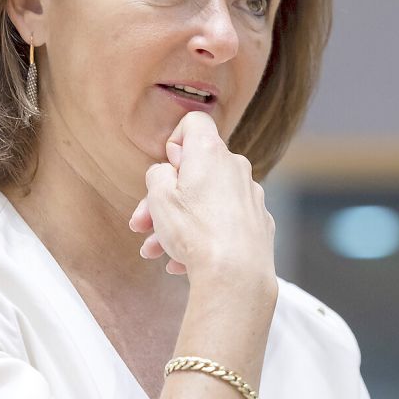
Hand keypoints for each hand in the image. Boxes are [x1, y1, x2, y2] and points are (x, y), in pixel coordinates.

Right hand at [129, 112, 276, 281]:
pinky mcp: (257, 222)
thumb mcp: (159, 197)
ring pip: (206, 202)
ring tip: (154, 250)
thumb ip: (158, 174)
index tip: (166, 168)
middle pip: (195, 171)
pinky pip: (223, 222)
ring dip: (177, 223)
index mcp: (211, 153)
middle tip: (141, 224)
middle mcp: (236, 168)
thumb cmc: (195, 233)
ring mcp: (250, 196)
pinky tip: (181, 263)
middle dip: (164, 197)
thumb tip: (169, 169)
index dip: (174, 141)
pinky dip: (203, 236)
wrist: (236, 275)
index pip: (194, 123)